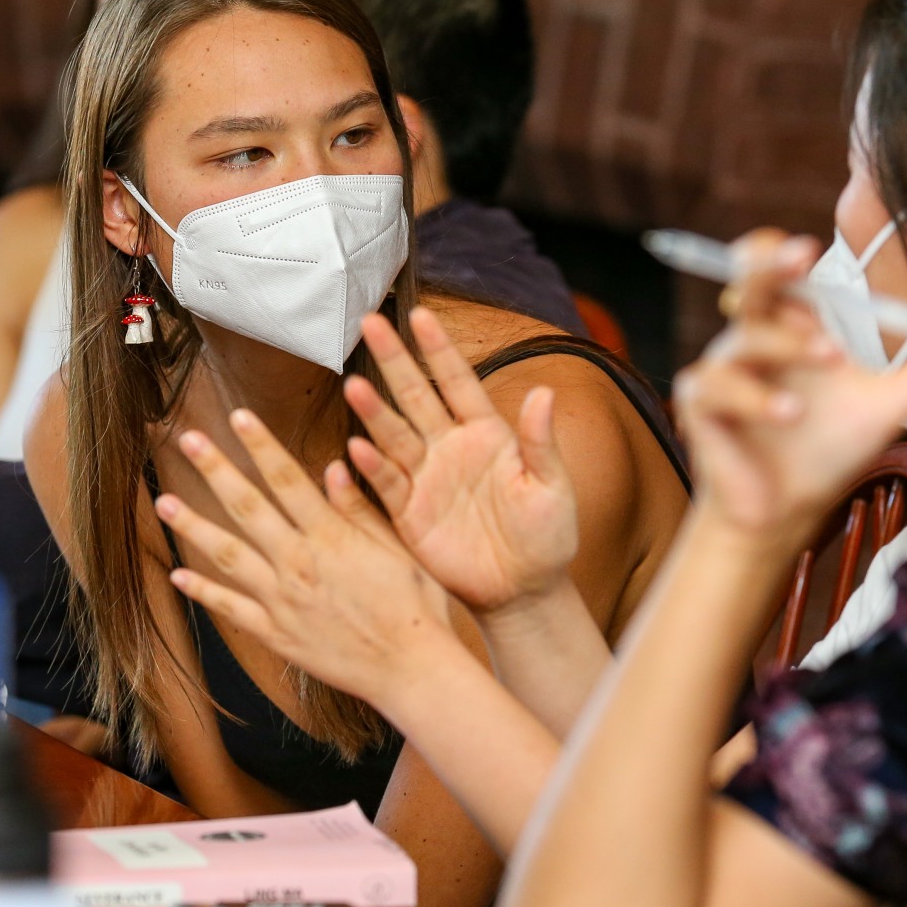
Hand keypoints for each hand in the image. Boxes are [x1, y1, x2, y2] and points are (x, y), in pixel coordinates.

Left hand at [156, 410, 464, 712]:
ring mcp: (283, 600)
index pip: (287, 479)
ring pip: (229, 555)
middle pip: (248, 508)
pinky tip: (179, 575)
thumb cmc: (417, 607)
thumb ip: (360, 509)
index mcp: (331, 537)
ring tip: (163, 502)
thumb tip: (334, 467)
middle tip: (188, 441)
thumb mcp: (398, 548)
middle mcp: (299, 564)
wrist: (412, 669)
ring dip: (193, 527)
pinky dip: (204, 592)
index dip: (261, 444)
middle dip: (216, 470)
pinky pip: (233, 609)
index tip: (238, 415)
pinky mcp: (278, 634)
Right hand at [342, 308, 576, 613]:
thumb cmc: (546, 537)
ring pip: (394, 435)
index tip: (419, 315)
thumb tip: (545, 391)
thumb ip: (541, 442)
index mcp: (487, 433)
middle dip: (394, 360)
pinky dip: (372, 469)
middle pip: (416, 395)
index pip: (459, 381)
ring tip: (354, 385)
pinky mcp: (409, 514)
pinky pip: (387, 486)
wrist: (523, 591)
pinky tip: (356, 450)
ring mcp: (426, 478)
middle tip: (370, 322)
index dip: (439, 349)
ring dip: (374, 412)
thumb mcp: (552, 487)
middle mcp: (450, 447)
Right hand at [676, 231, 906, 535]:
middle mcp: (752, 341)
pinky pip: (719, 386)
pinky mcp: (701, 406)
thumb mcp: (887, 407)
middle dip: (769, 266)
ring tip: (827, 365)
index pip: (776, 271)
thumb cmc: (827, 454)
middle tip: (800, 259)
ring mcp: (723, 370)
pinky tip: (787, 415)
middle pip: (747, 282)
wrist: (787, 512)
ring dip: (786, 346)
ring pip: (744, 338)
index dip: (782, 254)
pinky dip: (756, 398)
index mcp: (792, 329)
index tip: (809, 248)